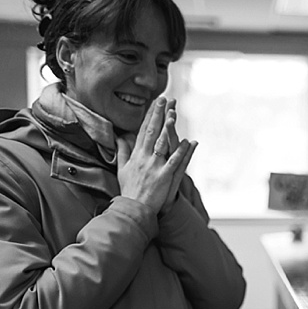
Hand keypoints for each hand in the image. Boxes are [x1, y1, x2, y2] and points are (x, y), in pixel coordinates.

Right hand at [116, 97, 191, 213]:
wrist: (132, 209)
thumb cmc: (129, 190)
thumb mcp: (122, 169)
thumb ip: (123, 152)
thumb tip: (120, 137)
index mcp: (136, 155)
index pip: (143, 130)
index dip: (150, 116)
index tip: (156, 103)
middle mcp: (144, 158)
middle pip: (152, 132)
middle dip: (158, 115)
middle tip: (165, 99)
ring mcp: (154, 167)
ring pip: (162, 144)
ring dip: (167, 128)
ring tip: (173, 113)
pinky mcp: (163, 177)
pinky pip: (173, 162)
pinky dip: (180, 152)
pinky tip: (187, 142)